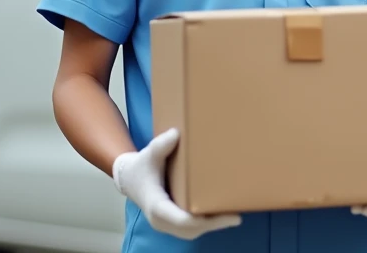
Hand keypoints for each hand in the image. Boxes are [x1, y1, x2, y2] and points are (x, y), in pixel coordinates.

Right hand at [112, 128, 241, 238]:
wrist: (130, 178)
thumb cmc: (142, 166)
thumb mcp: (149, 153)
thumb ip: (160, 145)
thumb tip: (176, 134)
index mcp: (156, 206)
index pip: (182, 220)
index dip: (204, 221)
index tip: (225, 217)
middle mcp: (161, 220)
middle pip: (190, 230)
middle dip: (213, 225)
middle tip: (236, 217)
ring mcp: (165, 223)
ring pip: (191, 231)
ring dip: (211, 226)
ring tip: (232, 216)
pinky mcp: (170, 221)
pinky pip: (189, 228)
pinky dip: (204, 224)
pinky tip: (220, 215)